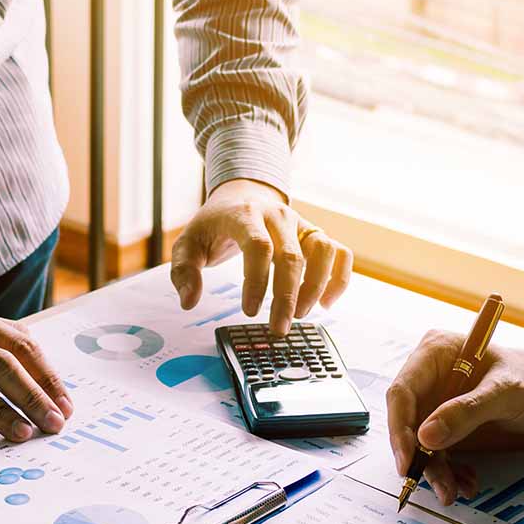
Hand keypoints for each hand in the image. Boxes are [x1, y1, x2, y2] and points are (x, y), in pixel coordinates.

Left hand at [170, 179, 352, 335]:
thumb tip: (189, 302)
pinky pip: (340, 253)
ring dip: (315, 288)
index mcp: (245, 215)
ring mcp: (301, 224)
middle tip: (278, 328)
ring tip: (300, 315)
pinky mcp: (316, 234)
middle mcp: (279, 216)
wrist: (241, 195)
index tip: (250, 311)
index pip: (258, 247)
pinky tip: (325, 303)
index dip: (257, 282)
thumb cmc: (216, 224)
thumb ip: (183, 271)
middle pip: (291, 256)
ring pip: (323, 252)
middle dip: (286, 297)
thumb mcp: (189, 242)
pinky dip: (339, 279)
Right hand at [386, 309, 523, 504]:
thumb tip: (426, 437)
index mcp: (436, 353)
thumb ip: (467, 411)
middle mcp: (430, 377)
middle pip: (408, 421)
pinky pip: (437, 453)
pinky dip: (449, 471)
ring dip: (435, 471)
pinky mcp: (446, 425)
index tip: (408, 461)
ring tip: (454, 491)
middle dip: (419, 457)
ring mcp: (437, 403)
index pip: (403, 391)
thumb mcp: (506, 392)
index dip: (400, 428)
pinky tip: (466, 481)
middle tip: (438, 486)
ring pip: (421, 443)